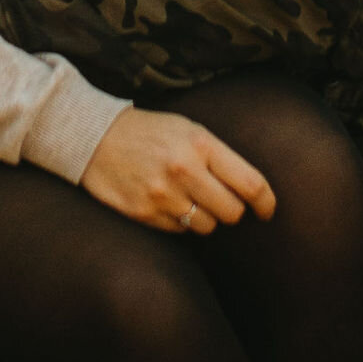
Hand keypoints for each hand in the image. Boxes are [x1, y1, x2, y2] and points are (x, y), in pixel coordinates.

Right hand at [80, 106, 273, 233]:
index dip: (266, 203)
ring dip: (205, 218)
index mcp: (200, 144)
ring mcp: (162, 194)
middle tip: (220, 201)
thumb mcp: (189, 130)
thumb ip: (220, 158)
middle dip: (232, 210)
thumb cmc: (150, 132)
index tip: (268, 211)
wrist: (94, 137)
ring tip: (189, 198)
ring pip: (207, 226)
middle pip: (232, 212)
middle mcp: (183, 169)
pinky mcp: (144, 213)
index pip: (250, 183)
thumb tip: (251, 194)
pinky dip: (179, 221)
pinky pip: (180, 231)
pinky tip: (166, 202)